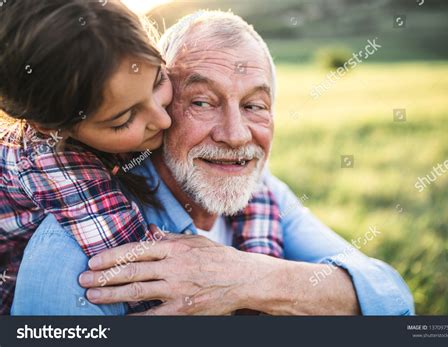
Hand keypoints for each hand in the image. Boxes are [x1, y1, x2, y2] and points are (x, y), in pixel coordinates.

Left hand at [78, 226, 254, 314]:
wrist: (243, 278)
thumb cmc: (219, 258)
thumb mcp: (195, 241)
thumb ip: (170, 237)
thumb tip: (150, 230)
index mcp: (175, 248)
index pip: (137, 249)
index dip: (112, 256)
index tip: (93, 261)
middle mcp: (174, 266)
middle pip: (132, 270)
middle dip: (104, 276)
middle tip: (83, 279)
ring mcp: (178, 288)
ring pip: (138, 291)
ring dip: (111, 294)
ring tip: (92, 296)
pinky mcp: (183, 308)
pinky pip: (154, 315)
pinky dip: (135, 318)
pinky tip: (120, 319)